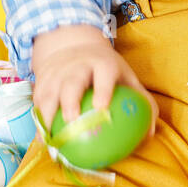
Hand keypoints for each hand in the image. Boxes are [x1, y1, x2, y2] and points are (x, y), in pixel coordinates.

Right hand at [31, 24, 158, 136]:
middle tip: (72, 122)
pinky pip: (37, 102)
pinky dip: (39, 121)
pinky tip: (44, 141)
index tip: (101, 108)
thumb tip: (150, 134)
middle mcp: (77, 66)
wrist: (72, 45)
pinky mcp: (41, 81)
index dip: (102, 89)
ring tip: (52, 140)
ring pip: (48, 93)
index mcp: (102, 63)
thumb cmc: (105, 69)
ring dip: (47, 116)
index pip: (103, 74)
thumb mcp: (126, 77)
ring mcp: (57, 73)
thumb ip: (141, 102)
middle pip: (71, 83)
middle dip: (70, 102)